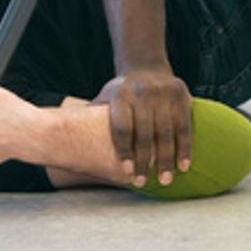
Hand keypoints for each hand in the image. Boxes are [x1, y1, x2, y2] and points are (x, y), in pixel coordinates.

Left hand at [95, 67, 190, 187]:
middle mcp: (142, 93)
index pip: (122, 128)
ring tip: (165, 180)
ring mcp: (163, 94)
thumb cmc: (121, 93)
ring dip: (166, 160)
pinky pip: (184, 127)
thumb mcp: (105, 99)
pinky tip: (183, 166)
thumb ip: (93, 118)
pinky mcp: (180, 96)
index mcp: (120, 95)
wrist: (146, 68)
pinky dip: (184, 148)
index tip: (127, 173)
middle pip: (144, 133)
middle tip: (144, 182)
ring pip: (166, 132)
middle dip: (145, 161)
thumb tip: (66, 141)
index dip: (124, 151)